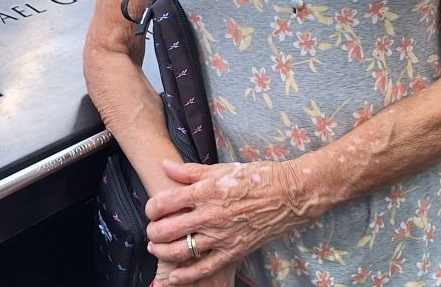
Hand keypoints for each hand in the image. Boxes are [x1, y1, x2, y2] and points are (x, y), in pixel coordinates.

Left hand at [146, 159, 315, 282]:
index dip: (151, 208)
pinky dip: (186, 276)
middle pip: (168, 229)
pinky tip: (174, 278)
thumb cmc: (256, 177)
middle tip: (151, 231)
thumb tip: (164, 164)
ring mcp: (221, 236)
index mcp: (205, 191)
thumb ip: (190, 171)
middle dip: (153, 232)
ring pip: (181, 250)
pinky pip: (204, 268)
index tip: (151, 210)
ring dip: (162, 252)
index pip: (164, 202)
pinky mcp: (233, 251)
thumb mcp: (222, 168)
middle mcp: (210, 215)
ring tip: (156, 248)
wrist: (289, 195)